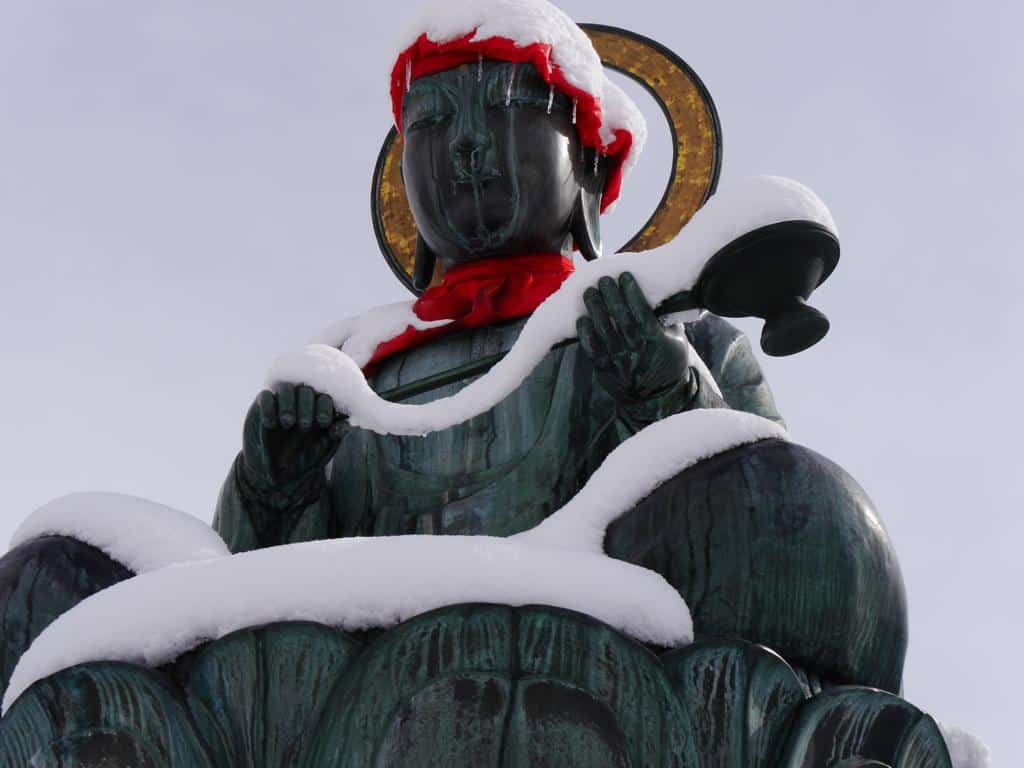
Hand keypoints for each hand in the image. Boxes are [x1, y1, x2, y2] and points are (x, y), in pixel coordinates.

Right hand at [241, 385, 345, 500]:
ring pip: (286, 389)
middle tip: (305, 424)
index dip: (326, 406)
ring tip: (288, 422)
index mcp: (319, 409)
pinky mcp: (262, 405)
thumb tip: (344, 424)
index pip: (325, 397)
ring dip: (288, 403)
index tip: (324, 422)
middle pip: (306, 390)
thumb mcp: (323, 450)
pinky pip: (266, 396)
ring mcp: (282, 402)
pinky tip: (271, 424)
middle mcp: (302, 402)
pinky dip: (269, 407)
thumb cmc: (304, 459)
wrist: (277, 474)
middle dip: (307, 405)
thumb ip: (334, 435)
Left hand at [577, 272, 690, 403]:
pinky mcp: (605, 369)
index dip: (632, 294)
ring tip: (589, 292)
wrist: (657, 397)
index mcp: (657, 342)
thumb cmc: (667, 361)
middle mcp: (637, 352)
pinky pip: (592, 350)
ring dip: (596, 310)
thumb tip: (659, 292)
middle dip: (611, 297)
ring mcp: (619, 362)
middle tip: (603, 279)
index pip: (643, 314)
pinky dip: (585, 334)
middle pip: (622, 320)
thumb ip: (668, 319)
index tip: (624, 276)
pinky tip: (581, 318)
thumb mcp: (677, 340)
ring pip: (604, 333)